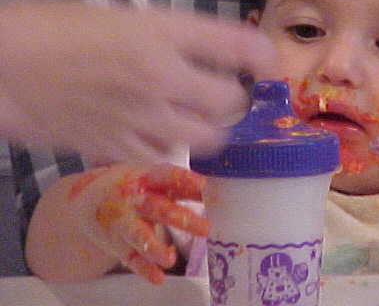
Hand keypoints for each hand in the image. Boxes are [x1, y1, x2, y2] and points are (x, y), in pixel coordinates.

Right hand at [0, 0, 276, 161]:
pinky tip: (159, 135)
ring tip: (198, 119)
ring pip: (207, 139)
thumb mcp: (118, 14)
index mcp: (160, 32)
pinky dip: (169, 147)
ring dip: (210, 129)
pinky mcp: (118, 146)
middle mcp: (161, 76)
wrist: (2, 66)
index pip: (234, 44)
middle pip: (231, 102)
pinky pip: (164, 157)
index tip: (269, 62)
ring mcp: (142, 117)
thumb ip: (164, 33)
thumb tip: (203, 48)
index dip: (262, 55)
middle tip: (226, 94)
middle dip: (236, 100)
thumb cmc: (53, 28)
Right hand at [69, 162, 209, 283]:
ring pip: (138, 235)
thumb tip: (216, 194)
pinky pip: (130, 257)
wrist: (87, 198)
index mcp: (146, 178)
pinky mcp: (117, 243)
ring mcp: (123, 222)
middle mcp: (133, 200)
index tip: (203, 185)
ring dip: (154, 248)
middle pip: (157, 208)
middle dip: (181, 218)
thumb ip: (182, 186)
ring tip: (170, 259)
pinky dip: (144, 269)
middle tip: (206, 228)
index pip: (165, 176)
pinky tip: (158, 278)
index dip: (183, 179)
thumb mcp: (154, 178)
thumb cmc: (135, 186)